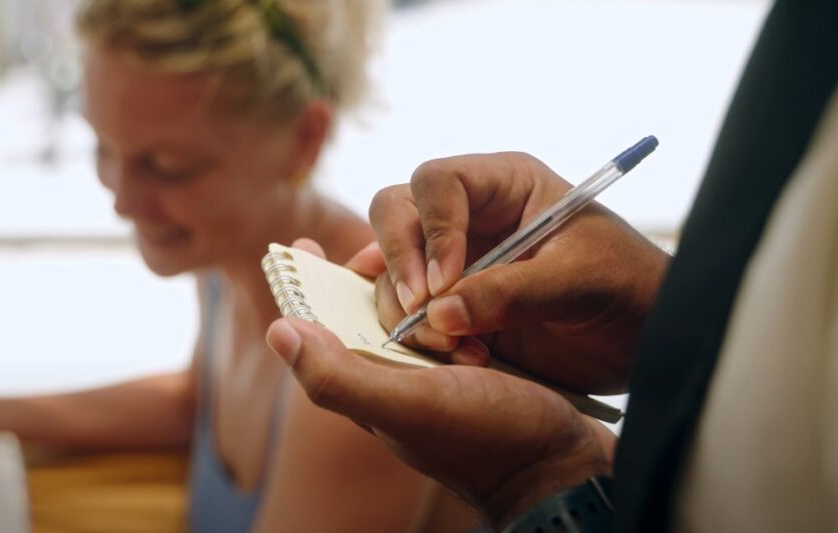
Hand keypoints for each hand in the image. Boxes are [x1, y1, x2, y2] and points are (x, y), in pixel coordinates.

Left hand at [265, 315, 615, 529]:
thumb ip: (339, 375)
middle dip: (393, 293)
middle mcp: (391, 377)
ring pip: (414, 307)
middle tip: (431, 312)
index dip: (309, 285)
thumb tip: (278, 330)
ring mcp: (431, 373)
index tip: (305, 243)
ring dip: (434, 302)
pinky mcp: (468, 366)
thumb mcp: (406, 406)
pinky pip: (452, 317)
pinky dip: (461, 308)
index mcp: (366, 385)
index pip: (321, 326)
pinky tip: (484, 315)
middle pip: (369, 307)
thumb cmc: (483, 440)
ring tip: (469, 334)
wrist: (559, 465)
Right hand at [369, 152, 669, 393]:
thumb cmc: (628, 288)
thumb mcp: (578, 282)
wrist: (645, 340)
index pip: (439, 183)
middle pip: (396, 213)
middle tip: (420, 309)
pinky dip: (409, 330)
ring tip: (452, 347)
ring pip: (391, 266)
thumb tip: (440, 313)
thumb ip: (511, 293)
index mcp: (505, 186)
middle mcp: (470, 217)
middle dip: (400, 262)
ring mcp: (455, 261)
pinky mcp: (451, 305)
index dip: (433, 228)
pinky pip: (405, 308)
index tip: (445, 282)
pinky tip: (439, 350)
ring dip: (405, 308)